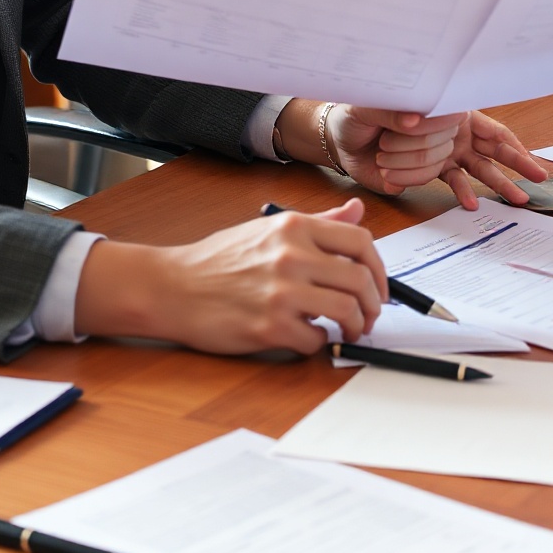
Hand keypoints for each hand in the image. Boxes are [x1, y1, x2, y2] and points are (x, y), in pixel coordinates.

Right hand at [72, 198, 386, 352]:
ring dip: (354, 326)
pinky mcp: (270, 326)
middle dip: (373, 304)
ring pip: (346, 311)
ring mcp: (281, 291)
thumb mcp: (268, 229)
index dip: (379, 268)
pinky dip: (318, 343)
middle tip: (369, 315)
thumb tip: (358, 210)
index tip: (378, 285)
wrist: (173, 287)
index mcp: (294, 227)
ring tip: (347, 330)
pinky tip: (307, 336)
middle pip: (359, 280)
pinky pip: (315, 340)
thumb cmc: (218, 260)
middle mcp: (292, 255)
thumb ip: (318, 222)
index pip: (360, 242)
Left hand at [306, 105, 548, 205]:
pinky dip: (463, 192)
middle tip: (539, 176)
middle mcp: (453, 129)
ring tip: (520, 199)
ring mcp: (445, 150)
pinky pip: (453, 181)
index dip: (506, 138)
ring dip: (499, 183)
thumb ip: (396, 111)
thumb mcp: (375, 104)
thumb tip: (414, 121)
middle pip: (494, 145)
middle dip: (518, 160)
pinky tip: (472, 204)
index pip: (485, 121)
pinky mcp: (430, 170)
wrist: (341, 137)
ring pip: (480, 167)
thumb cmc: (360, 110)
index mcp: (449, 106)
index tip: (523, 152)